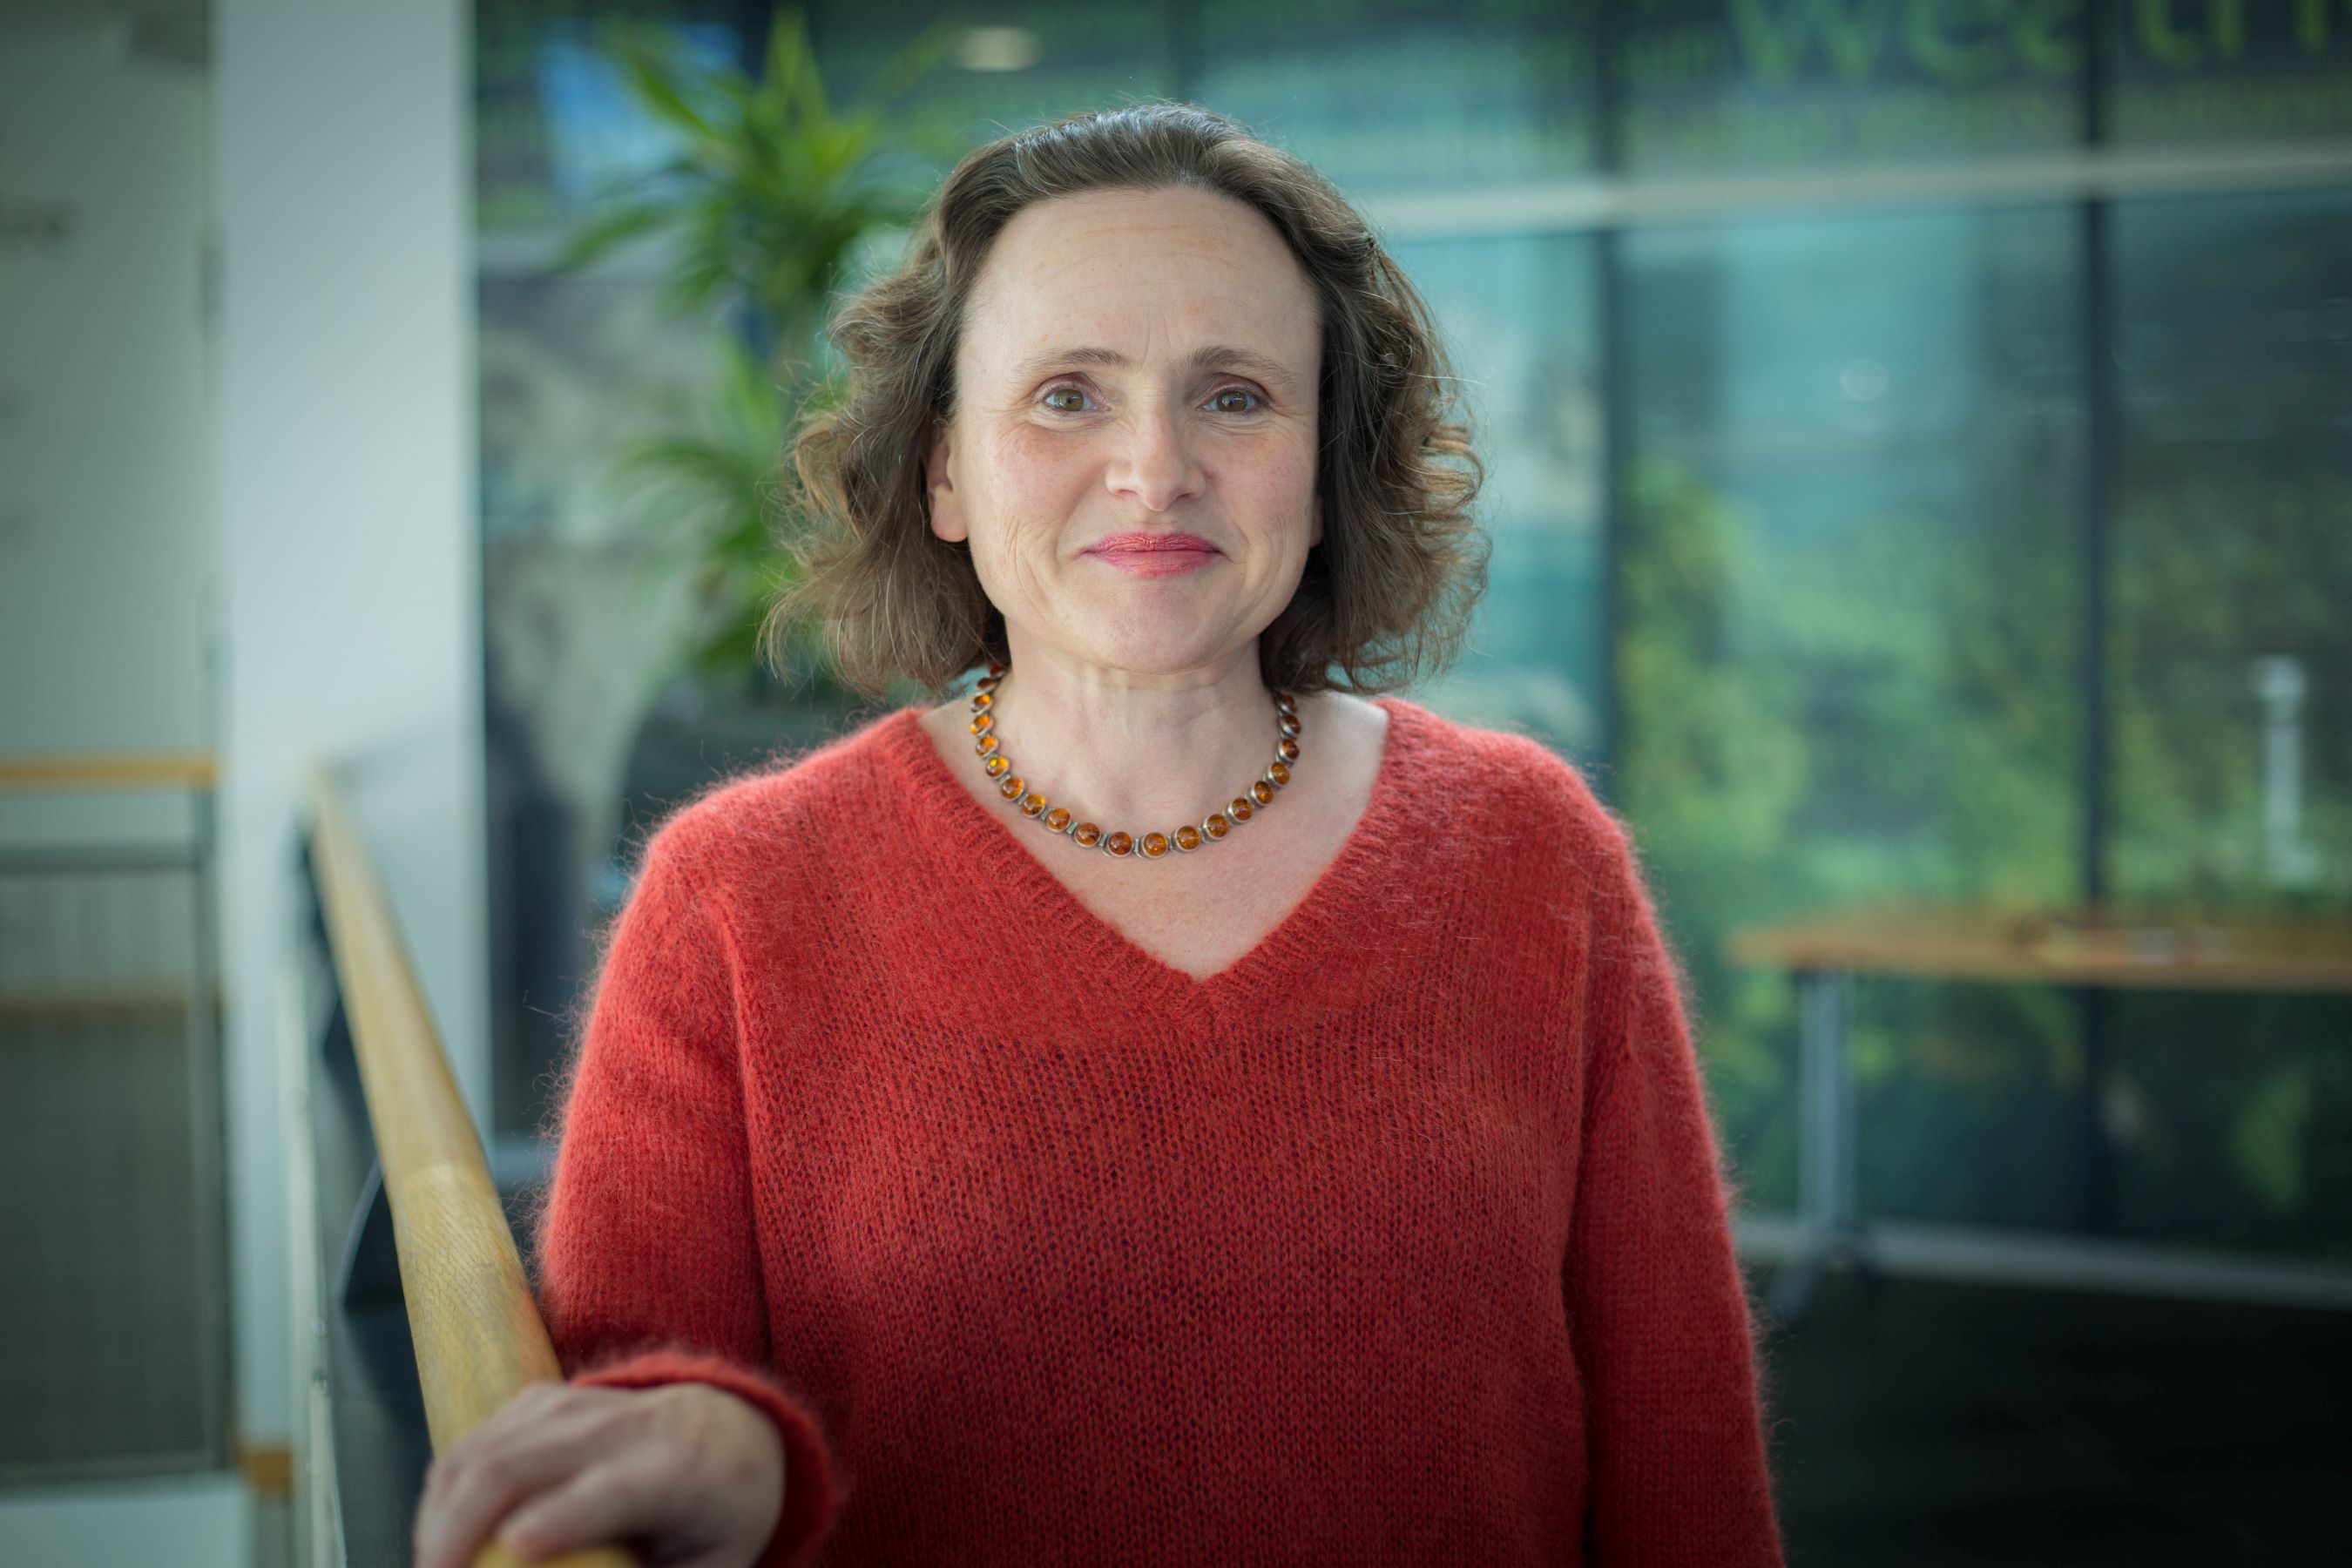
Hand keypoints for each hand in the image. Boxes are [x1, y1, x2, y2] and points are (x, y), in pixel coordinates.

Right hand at [411, 1380, 785, 1567]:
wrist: (731, 1427)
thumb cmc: (721, 1514)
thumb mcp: (718, 1563)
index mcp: (675, 1470)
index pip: (608, 1491)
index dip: (560, 1519)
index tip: (518, 1545)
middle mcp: (618, 1427)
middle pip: (514, 1466)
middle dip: (455, 1532)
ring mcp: (572, 1406)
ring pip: (475, 1453)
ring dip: (435, 1520)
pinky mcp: (538, 1402)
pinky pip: (468, 1447)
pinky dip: (441, 1498)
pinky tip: (442, 1542)